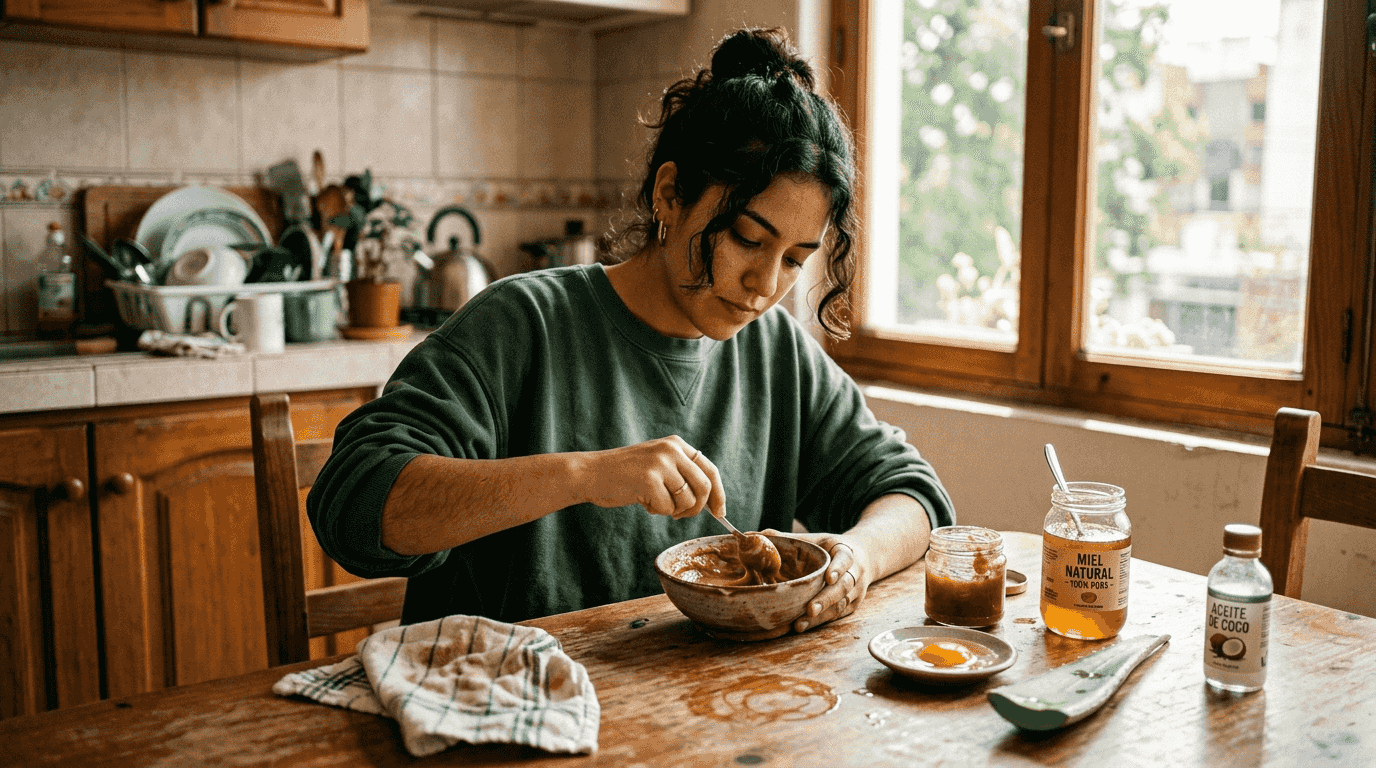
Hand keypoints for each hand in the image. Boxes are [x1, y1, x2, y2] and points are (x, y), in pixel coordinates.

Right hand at [580, 435, 725, 518]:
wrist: (590, 473)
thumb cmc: (624, 474)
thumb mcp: (657, 463)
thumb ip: (682, 474)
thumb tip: (711, 502)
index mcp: (676, 444)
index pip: (710, 470)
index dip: (719, 493)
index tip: (720, 512)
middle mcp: (672, 450)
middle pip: (704, 487)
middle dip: (697, 508)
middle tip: (680, 515)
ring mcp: (661, 464)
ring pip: (687, 501)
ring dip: (673, 510)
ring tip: (653, 501)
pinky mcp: (649, 480)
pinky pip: (667, 508)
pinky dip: (656, 511)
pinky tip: (641, 500)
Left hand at [761, 530, 869, 633]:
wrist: (863, 557)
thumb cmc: (831, 549)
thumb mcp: (816, 540)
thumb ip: (789, 539)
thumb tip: (752, 535)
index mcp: (846, 552)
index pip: (845, 559)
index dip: (839, 568)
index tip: (829, 577)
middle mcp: (854, 573)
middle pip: (844, 588)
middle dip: (827, 599)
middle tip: (810, 609)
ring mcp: (854, 592)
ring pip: (840, 605)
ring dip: (821, 617)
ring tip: (801, 624)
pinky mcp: (851, 606)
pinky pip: (836, 615)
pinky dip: (820, 622)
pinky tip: (803, 626)